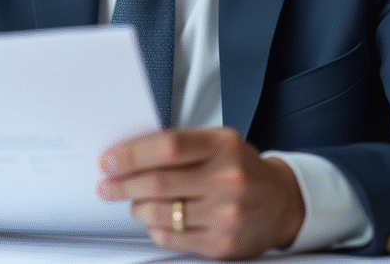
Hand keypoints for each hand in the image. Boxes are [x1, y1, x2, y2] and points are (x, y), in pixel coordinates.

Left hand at [97, 127, 304, 259]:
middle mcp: (228, 179)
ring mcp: (226, 215)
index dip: (131, 154)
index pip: (168, 147)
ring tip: (134, 202)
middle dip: (123, 185)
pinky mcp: (222, 245)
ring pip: (160, 214)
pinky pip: (171, 239)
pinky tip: (154, 220)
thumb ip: (180, 146)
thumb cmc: (242, 168)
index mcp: (224, 146)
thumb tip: (128, 155)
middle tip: (107, 186)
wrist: (283, 203)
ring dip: (136, 208)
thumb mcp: (219, 143)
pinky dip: (154, 229)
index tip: (109, 161)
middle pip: (158, 183)